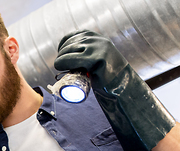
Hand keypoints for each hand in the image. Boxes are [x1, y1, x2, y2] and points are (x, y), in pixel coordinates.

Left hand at [54, 30, 174, 150]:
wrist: (120, 85)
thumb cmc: (106, 75)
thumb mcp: (96, 57)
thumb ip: (88, 51)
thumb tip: (69, 53)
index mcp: (96, 37)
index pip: (71, 36)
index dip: (62, 46)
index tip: (61, 56)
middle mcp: (97, 39)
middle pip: (69, 45)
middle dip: (60, 55)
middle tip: (59, 66)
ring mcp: (97, 47)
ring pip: (68, 51)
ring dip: (59, 59)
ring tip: (60, 67)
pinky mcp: (96, 58)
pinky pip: (72, 58)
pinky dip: (62, 62)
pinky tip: (59, 66)